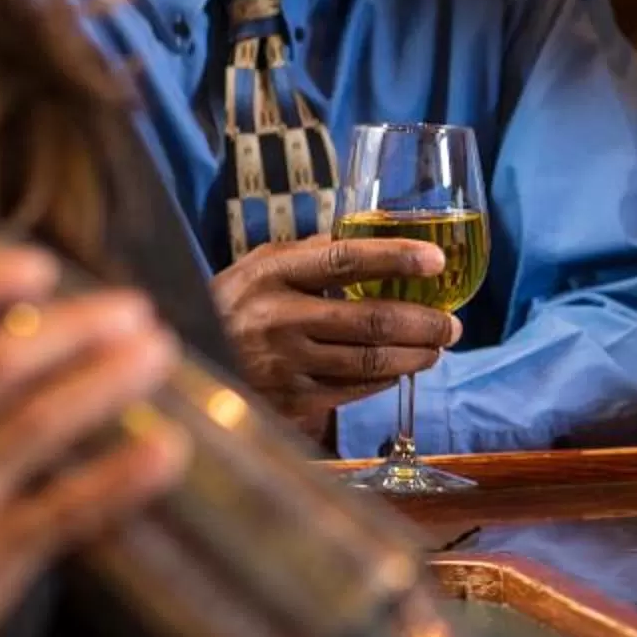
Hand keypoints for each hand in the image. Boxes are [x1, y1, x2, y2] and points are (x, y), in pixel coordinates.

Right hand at [213, 237, 459, 435]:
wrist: (185, 359)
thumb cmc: (234, 304)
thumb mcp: (261, 266)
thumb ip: (312, 252)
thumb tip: (373, 235)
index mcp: (273, 272)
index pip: (346, 259)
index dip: (396, 257)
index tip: (437, 259)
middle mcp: (278, 317)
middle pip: (372, 320)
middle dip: (425, 323)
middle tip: (452, 325)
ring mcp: (284, 363)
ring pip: (370, 361)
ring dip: (415, 356)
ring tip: (436, 348)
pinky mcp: (288, 400)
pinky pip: (353, 391)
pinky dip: (385, 380)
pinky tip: (399, 371)